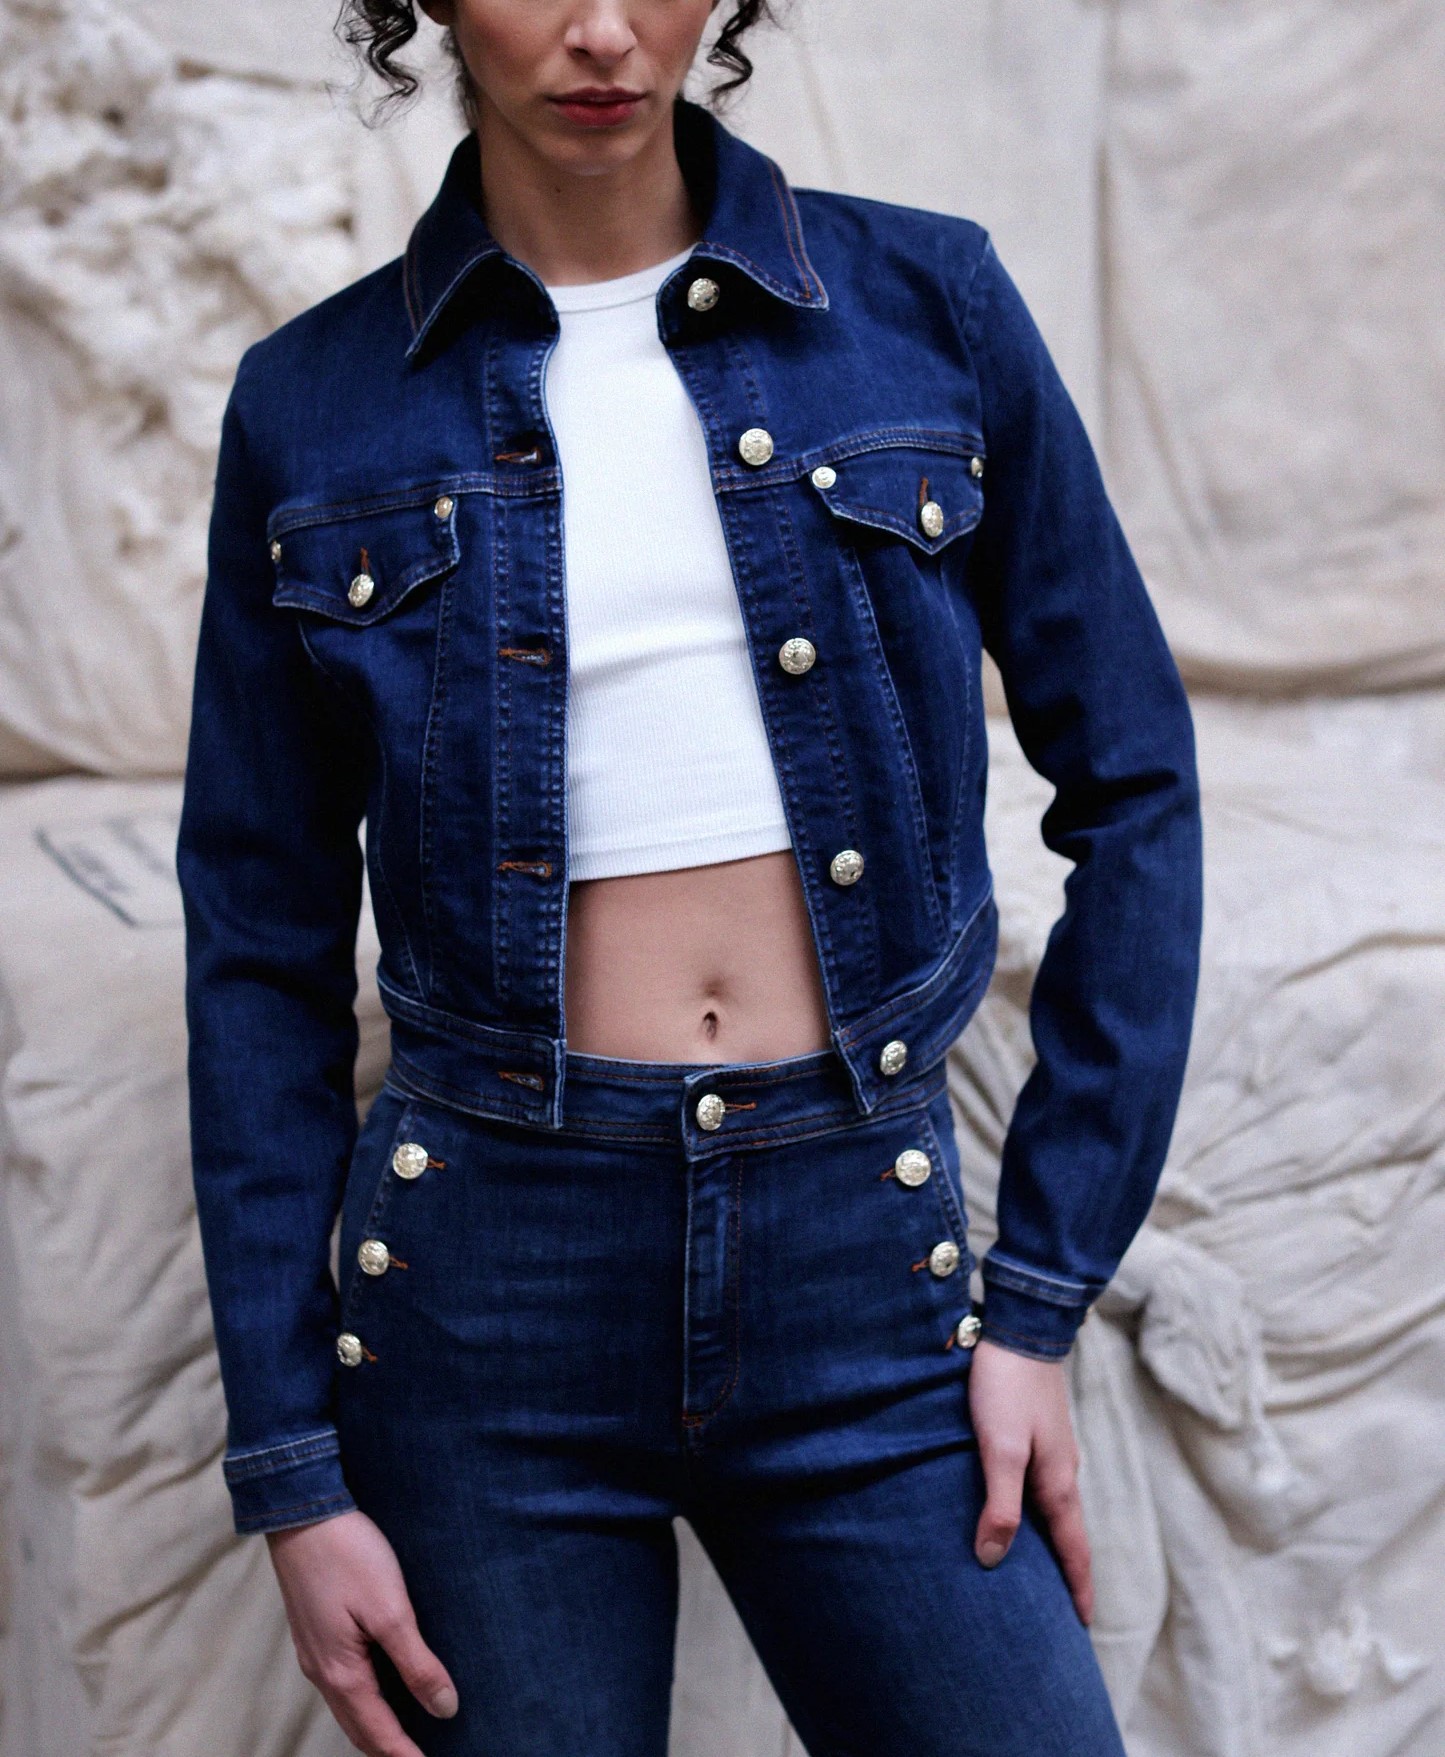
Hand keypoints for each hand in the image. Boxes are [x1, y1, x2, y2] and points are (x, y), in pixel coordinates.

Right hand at [267, 1508, 458, 1755]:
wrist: (301, 1513)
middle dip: (388, 1749)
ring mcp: (314, 1651)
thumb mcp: (391, 1610)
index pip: (378, 1733)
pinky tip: (382, 1686)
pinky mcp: (315, 1631)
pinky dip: (364, 1700)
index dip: (406, 1755)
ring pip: (347, 1706)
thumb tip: (444, 1708)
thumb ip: (417, 1663)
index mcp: (341, 1673)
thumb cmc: (348, 1556)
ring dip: (375, 1726)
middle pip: (358, 1728)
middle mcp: (321, 1671)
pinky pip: (341, 1682)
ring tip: (407, 1734)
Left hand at [967, 1338, 1093, 1623]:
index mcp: (1057, 1482)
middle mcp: (1061, 1470)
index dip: (1076, 1588)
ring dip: (1053, 1541)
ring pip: (1055, 1508)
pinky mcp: (1037, 1431)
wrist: (1021, 1326)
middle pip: (1068, 1533)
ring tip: (1041, 1569)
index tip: (1081, 1625)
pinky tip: (1020, 1508)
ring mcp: (1052, 1449)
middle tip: (1062, 1610)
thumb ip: (999, 1503)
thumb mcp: (999, 1448)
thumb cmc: (1005, 1386)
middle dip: (1068, 1571)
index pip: (1073, 1548)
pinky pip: (1043, 1485)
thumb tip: (994, 1559)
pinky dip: (1038, 1511)